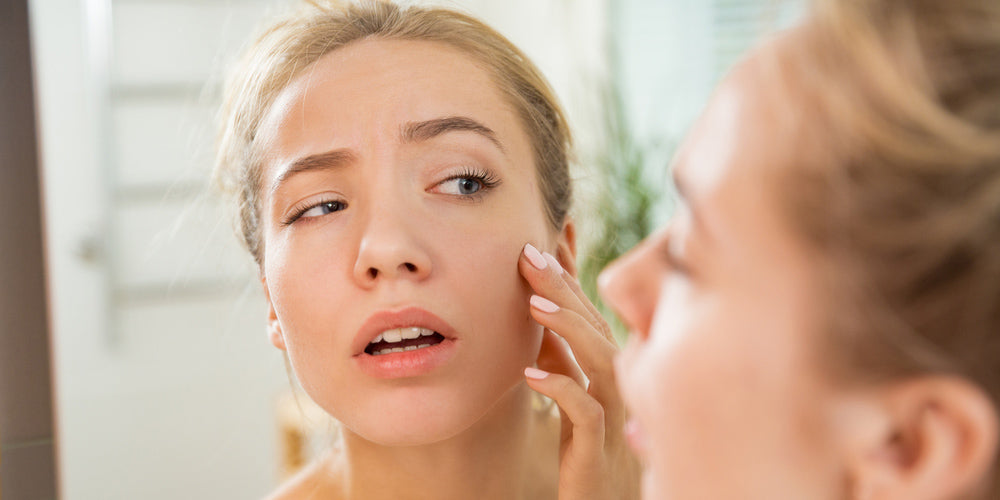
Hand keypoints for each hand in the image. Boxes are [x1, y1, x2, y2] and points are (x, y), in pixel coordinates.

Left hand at [519, 243, 640, 499]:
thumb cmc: (586, 451)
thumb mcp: (569, 394)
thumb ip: (559, 355)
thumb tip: (538, 310)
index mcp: (608, 369)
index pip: (589, 312)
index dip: (569, 275)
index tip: (546, 238)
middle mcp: (618, 386)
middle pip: (595, 326)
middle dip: (563, 287)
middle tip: (528, 253)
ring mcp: (614, 416)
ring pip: (600, 361)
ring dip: (567, 328)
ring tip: (531, 303)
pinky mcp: (600, 449)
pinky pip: (587, 414)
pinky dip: (561, 389)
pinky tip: (531, 374)